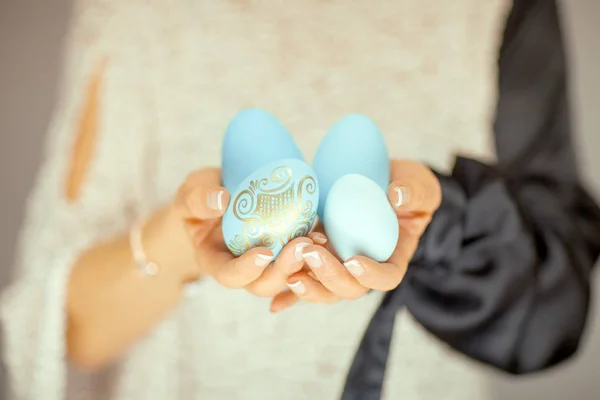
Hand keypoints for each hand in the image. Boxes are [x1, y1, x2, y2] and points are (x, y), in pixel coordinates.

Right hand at [169, 168, 312, 296]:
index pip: (229, 276)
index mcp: (215, 262)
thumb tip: (221, 201)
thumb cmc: (199, 199)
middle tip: (301, 246)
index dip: (247, 270)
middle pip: (263, 285)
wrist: (219, 198)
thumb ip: (198, 199)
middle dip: (283, 270)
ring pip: (286, 278)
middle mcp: (242, 269)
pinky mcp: (282, 253)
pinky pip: (300, 263)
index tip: (263, 252)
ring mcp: (265, 264)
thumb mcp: (189, 195)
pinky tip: (323, 237)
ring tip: (316, 241)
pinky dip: (312, 255)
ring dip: (303, 264)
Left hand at [270, 160, 441, 311]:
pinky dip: (290, 295)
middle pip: (350, 289)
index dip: (370, 276)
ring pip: (325, 289)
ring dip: (307, 284)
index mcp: (394, 257)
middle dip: (329, 276)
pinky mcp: (322, 256)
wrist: (385, 183)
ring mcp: (341, 264)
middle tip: (311, 252)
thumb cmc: (409, 188)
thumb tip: (396, 195)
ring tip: (289, 271)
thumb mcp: (421, 186)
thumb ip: (414, 192)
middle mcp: (366, 267)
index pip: (387, 278)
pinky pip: (306, 278)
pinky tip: (273, 303)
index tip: (354, 260)